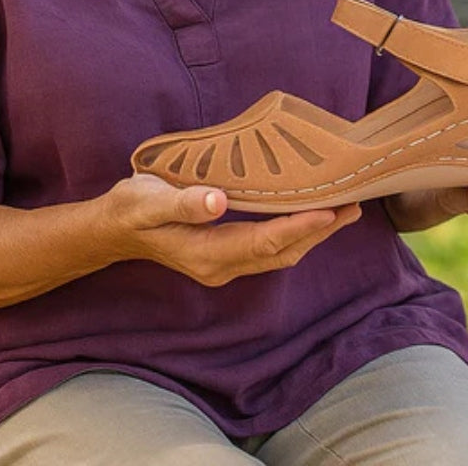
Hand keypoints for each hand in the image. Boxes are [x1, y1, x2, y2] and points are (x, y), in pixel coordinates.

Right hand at [104, 174, 360, 286]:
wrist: (114, 228)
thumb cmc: (132, 209)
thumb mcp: (151, 200)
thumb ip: (184, 202)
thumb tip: (219, 202)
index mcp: (208, 253)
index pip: (265, 242)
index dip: (300, 226)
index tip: (329, 209)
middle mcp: (222, 266)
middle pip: (283, 252)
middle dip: (320, 231)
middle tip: (353, 204)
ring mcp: (225, 264)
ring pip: (281, 254)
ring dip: (313, 234)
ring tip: (344, 209)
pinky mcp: (226, 255)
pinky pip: (270, 249)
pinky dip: (296, 233)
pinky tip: (310, 214)